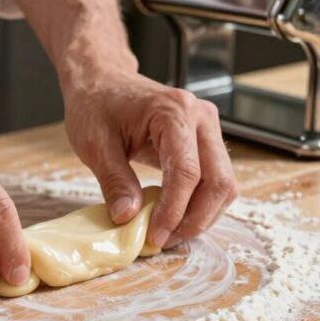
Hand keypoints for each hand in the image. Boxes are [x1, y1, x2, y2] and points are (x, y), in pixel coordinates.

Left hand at [63, 70, 237, 248]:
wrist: (102, 80)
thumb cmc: (95, 105)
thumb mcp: (95, 145)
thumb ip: (114, 181)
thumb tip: (128, 218)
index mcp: (173, 111)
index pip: (187, 172)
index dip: (174, 210)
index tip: (155, 236)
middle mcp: (200, 116)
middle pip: (218, 180)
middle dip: (195, 219)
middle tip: (164, 240)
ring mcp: (208, 126)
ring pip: (224, 183)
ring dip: (202, 215)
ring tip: (169, 233)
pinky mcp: (205, 139)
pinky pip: (216, 178)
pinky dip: (201, 203)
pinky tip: (176, 217)